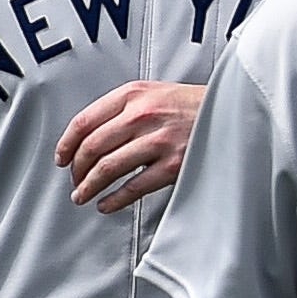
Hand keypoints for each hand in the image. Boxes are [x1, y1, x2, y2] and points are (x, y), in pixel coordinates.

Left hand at [56, 80, 202, 211]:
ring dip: (89, 186)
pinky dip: (115, 199)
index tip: (61, 159)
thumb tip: (90, 137)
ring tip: (83, 196)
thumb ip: (124, 108)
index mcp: (133, 94)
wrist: (235, 112)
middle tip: (75, 182)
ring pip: (108, 168)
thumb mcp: (156, 92)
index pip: (84, 121)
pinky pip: (134, 187)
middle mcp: (143, 115)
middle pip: (92, 147)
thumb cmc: (195, 106)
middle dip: (77, 170)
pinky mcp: (175, 164)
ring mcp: (159, 140)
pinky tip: (107, 204)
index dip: (66, 145)